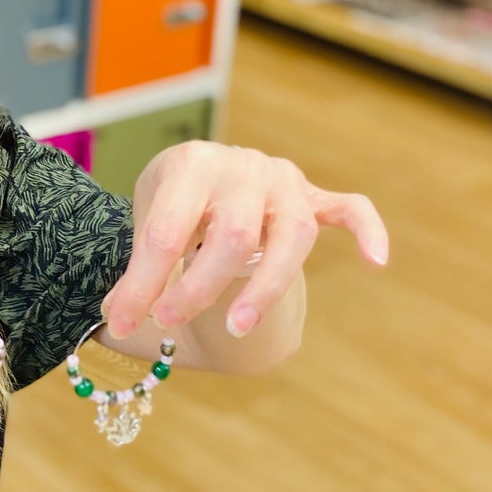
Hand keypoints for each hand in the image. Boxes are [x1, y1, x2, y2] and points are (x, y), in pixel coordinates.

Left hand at [103, 141, 387, 340]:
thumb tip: (116, 322)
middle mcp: (243, 165)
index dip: (144, 281)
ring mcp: (284, 180)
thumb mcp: (146, 226)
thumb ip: (138, 271)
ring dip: (266, 285)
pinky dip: (367, 231)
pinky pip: (350, 208)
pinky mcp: (314, 196)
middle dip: (199, 285)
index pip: (169, 228)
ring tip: (237, 326)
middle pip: (232, 233)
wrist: (200, 174)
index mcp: (192, 164)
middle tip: (169, 322)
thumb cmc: (172, 207)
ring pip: (292, 234)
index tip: (124, 321)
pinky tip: (375, 262)